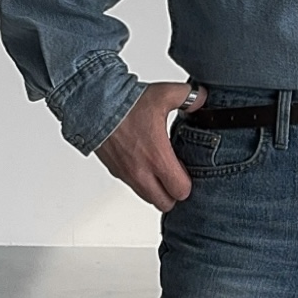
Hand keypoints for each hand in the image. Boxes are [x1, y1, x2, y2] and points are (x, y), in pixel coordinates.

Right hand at [94, 80, 209, 211]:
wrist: (93, 104)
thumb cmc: (126, 102)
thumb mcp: (164, 94)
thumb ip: (189, 97)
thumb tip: (203, 98)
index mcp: (158, 158)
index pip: (181, 192)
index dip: (187, 183)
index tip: (183, 167)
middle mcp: (142, 172)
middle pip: (166, 204)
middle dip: (173, 192)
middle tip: (173, 173)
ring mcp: (127, 175)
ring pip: (148, 198)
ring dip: (157, 189)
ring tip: (158, 168)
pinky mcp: (116, 172)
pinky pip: (133, 187)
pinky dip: (141, 182)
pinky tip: (143, 162)